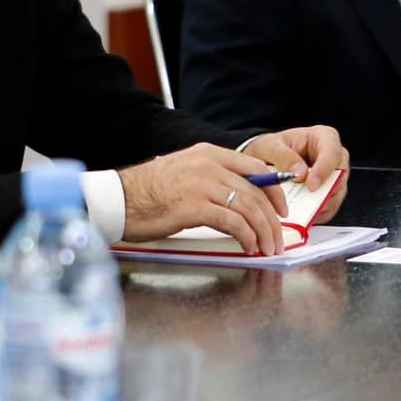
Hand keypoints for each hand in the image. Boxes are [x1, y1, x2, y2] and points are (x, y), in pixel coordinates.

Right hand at [118, 143, 288, 254]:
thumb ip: (211, 178)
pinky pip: (234, 223)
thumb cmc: (146, 192)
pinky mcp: (195, 207)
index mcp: (207, 153)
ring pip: (249, 208)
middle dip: (272, 219)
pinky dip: (247, 237)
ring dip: (263, 231)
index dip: (274, 191)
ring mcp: (202, 184)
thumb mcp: (183, 173)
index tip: (280, 210)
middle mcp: (208, 165)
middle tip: (278, 237)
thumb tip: (238, 200)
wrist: (119, 199)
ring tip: (267, 247)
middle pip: (256, 191)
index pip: (255, 167)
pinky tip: (248, 246)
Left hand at [241, 125, 349, 222]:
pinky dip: (315, 214)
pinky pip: (328, 209)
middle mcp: (333, 157)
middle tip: (306, 202)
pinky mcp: (328, 195)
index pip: (332, 152)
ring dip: (318, 205)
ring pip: (336, 195)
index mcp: (323, 138)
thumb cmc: (272, 148)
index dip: (324, 170)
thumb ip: (283, 156)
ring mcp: (333, 178)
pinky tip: (300, 214)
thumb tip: (300, 173)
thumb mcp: (269, 146)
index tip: (311, 184)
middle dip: (324, 192)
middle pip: (340, 177)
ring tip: (299, 209)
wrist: (266, 160)